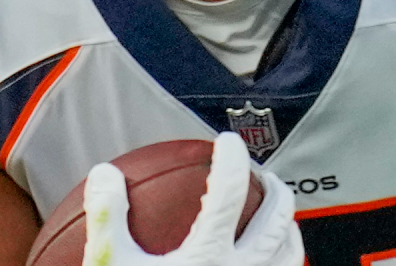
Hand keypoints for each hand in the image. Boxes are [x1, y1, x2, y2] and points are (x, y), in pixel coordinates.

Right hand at [82, 132, 303, 265]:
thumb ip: (106, 218)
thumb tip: (104, 172)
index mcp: (207, 256)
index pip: (228, 191)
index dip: (230, 158)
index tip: (225, 142)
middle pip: (277, 217)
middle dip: (274, 186)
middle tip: (260, 173)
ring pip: (291, 251)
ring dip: (288, 224)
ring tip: (277, 212)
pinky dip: (285, 262)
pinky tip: (271, 260)